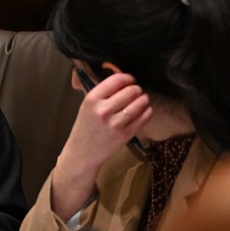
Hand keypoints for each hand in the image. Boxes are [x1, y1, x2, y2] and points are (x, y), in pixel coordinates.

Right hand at [51, 71, 150, 220]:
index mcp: (92, 99)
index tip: (130, 80)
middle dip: (136, 89)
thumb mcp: (87, 106)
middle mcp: (103, 110)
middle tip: (136, 92)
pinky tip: (144, 110)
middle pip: (131, 90)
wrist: (82, 153)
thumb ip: (103, 93)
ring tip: (142, 100)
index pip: (117, 80)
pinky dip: (147, 111)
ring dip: (144, 99)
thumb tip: (123, 78)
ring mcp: (114, 123)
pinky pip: (143, 117)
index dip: (128, 78)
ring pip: (139, 103)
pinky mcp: (124, 135)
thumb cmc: (85, 127)